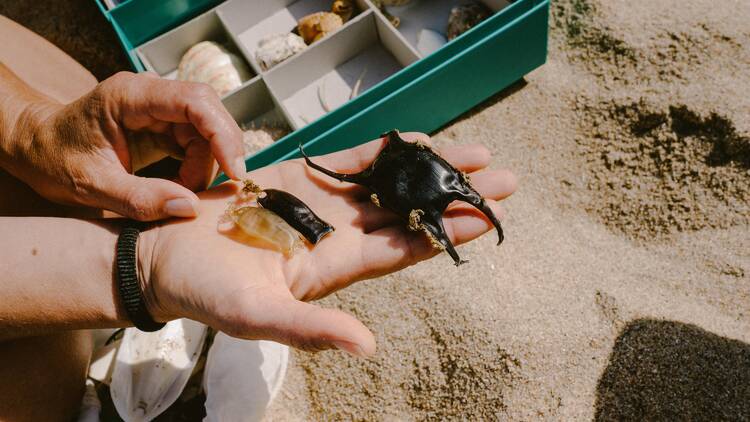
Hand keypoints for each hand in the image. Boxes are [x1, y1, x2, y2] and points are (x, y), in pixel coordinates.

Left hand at [2, 71, 245, 220]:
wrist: (36, 148)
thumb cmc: (53, 159)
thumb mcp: (91, 186)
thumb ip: (140, 199)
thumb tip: (190, 208)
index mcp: (130, 95)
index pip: (194, 101)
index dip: (222, 133)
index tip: (235, 169)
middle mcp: (150, 94)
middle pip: (209, 114)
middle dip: (220, 152)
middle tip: (216, 191)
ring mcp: (159, 108)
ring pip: (207, 131)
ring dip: (206, 166)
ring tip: (181, 194)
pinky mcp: (163, 125)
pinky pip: (197, 143)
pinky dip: (196, 168)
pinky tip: (179, 187)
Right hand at [138, 133, 516, 356]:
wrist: (164, 252)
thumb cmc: (206, 291)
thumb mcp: (258, 317)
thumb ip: (312, 329)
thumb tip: (367, 348)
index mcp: (336, 264)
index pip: (404, 247)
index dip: (446, 233)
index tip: (488, 218)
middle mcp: (338, 233)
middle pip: (409, 211)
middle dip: (454, 196)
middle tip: (505, 180)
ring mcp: (320, 202)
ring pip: (388, 182)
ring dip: (429, 167)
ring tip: (476, 154)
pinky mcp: (298, 177)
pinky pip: (349, 160)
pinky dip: (382, 150)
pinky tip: (414, 140)